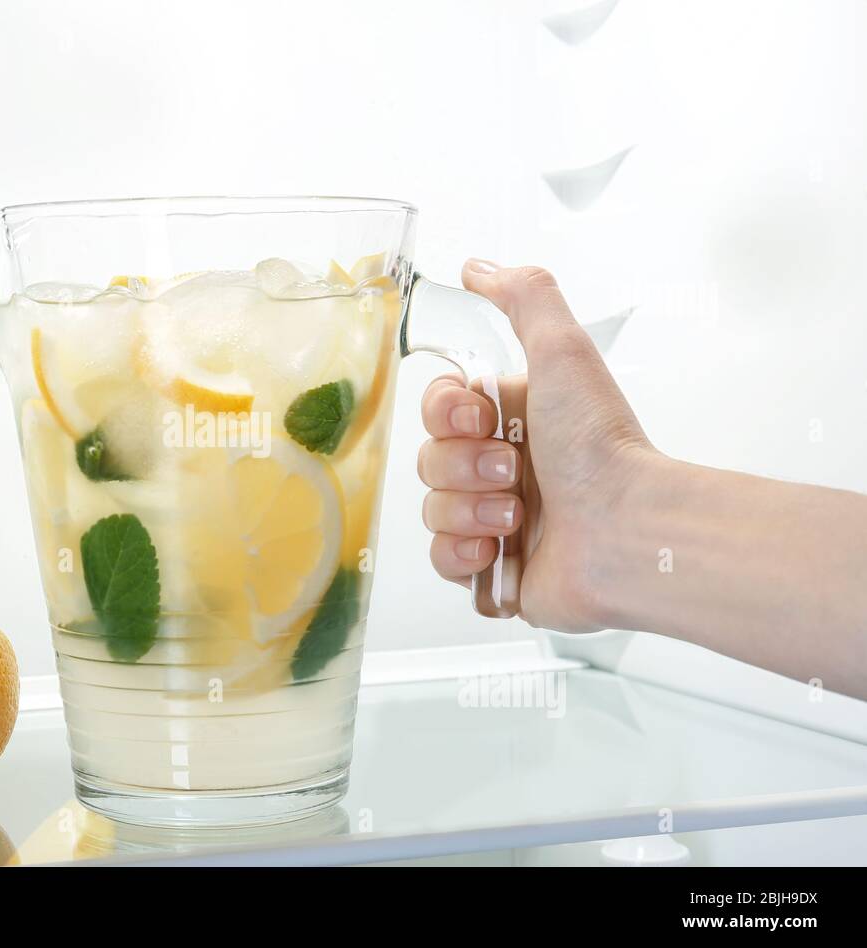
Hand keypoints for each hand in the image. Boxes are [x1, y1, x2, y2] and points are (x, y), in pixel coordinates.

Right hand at [416, 259, 656, 631]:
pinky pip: (443, 560)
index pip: (437, 410)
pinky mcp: (495, 572)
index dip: (445, 415)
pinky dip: (464, 554)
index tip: (481, 417)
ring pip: (433, 511)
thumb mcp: (563, 351)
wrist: (626, 531)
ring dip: (469, 511)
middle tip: (513, 471)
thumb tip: (477, 268)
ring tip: (518, 519)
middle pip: (429, 460)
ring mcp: (495, 522)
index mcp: (510, 420)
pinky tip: (498, 550)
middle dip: (464, 467)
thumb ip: (523, 297)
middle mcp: (500, 469)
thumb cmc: (600, 447)